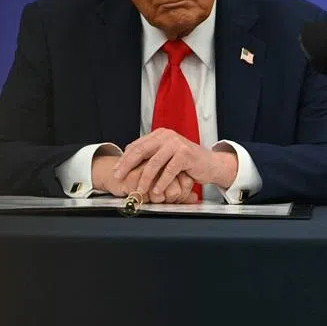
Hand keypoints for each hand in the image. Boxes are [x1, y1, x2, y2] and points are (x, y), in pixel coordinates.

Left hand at [112, 128, 237, 196]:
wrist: (210, 164)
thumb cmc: (187, 162)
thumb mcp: (166, 155)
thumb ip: (151, 155)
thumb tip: (127, 160)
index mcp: (160, 134)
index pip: (137, 145)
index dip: (124, 159)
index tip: (116, 171)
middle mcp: (167, 136)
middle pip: (141, 151)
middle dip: (127, 166)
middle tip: (118, 178)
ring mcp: (177, 144)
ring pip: (154, 162)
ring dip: (145, 179)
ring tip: (139, 190)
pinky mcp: (186, 154)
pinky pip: (169, 170)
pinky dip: (161, 183)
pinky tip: (157, 191)